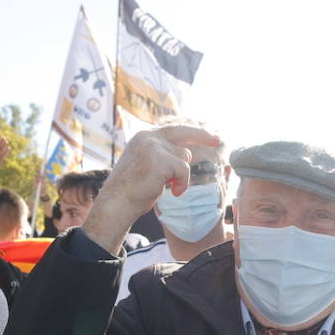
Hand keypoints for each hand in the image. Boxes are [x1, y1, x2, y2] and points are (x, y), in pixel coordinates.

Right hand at [81, 125, 219, 253]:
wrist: (116, 204)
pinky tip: (171, 193)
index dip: (190, 133)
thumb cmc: (131, 192)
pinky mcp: (161, 160)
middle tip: (217, 140)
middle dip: (202, 135)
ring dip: (181, 176)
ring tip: (168, 188)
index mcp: (142, 138)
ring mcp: (153, 147)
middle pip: (182, 132)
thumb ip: (163, 157)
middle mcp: (147, 137)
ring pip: (184, 157)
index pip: (171, 130)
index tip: (207, 136)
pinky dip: (182, 184)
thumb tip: (186, 154)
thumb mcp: (147, 167)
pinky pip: (184, 170)